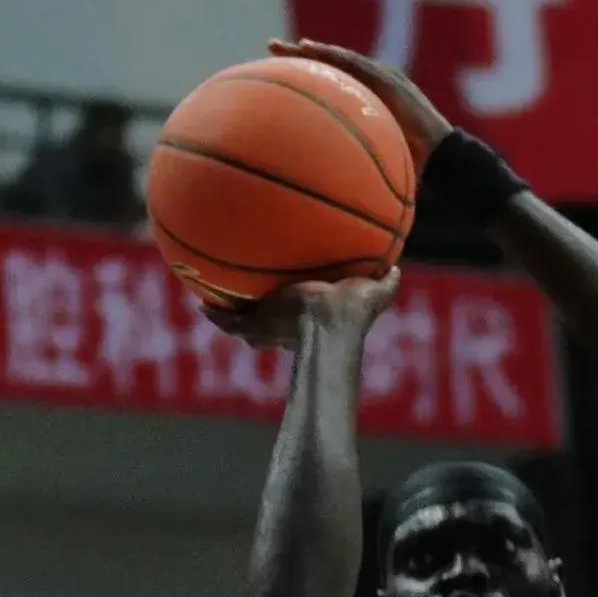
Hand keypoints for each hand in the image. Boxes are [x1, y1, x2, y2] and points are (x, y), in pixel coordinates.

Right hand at [205, 268, 399, 350]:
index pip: (296, 318)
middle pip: (265, 325)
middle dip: (256, 318)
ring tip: (213, 301)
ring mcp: (268, 328)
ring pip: (243, 324)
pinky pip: (228, 321)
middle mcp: (285, 327)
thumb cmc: (351, 314)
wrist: (328, 326)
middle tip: (248, 302)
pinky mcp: (256, 325)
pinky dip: (215, 315)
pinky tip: (200, 303)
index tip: (291, 300)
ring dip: (229, 315)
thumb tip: (397, 268)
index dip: (291, 310)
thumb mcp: (372, 294)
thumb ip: (386, 284)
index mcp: (309, 318)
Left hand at [267, 38, 455, 169]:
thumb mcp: (374, 167)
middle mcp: (374, 86)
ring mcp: (382, 79)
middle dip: (300, 58)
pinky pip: (352, 64)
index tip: (278, 75)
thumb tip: (327, 196)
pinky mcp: (388, 79)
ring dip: (310, 51)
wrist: (441, 161)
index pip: (333, 85)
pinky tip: (307, 49)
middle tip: (270, 48)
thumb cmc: (412, 173)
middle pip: (331, 68)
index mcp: (370, 103)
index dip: (307, 78)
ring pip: (338, 60)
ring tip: (283, 47)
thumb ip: (353, 170)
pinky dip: (329, 55)